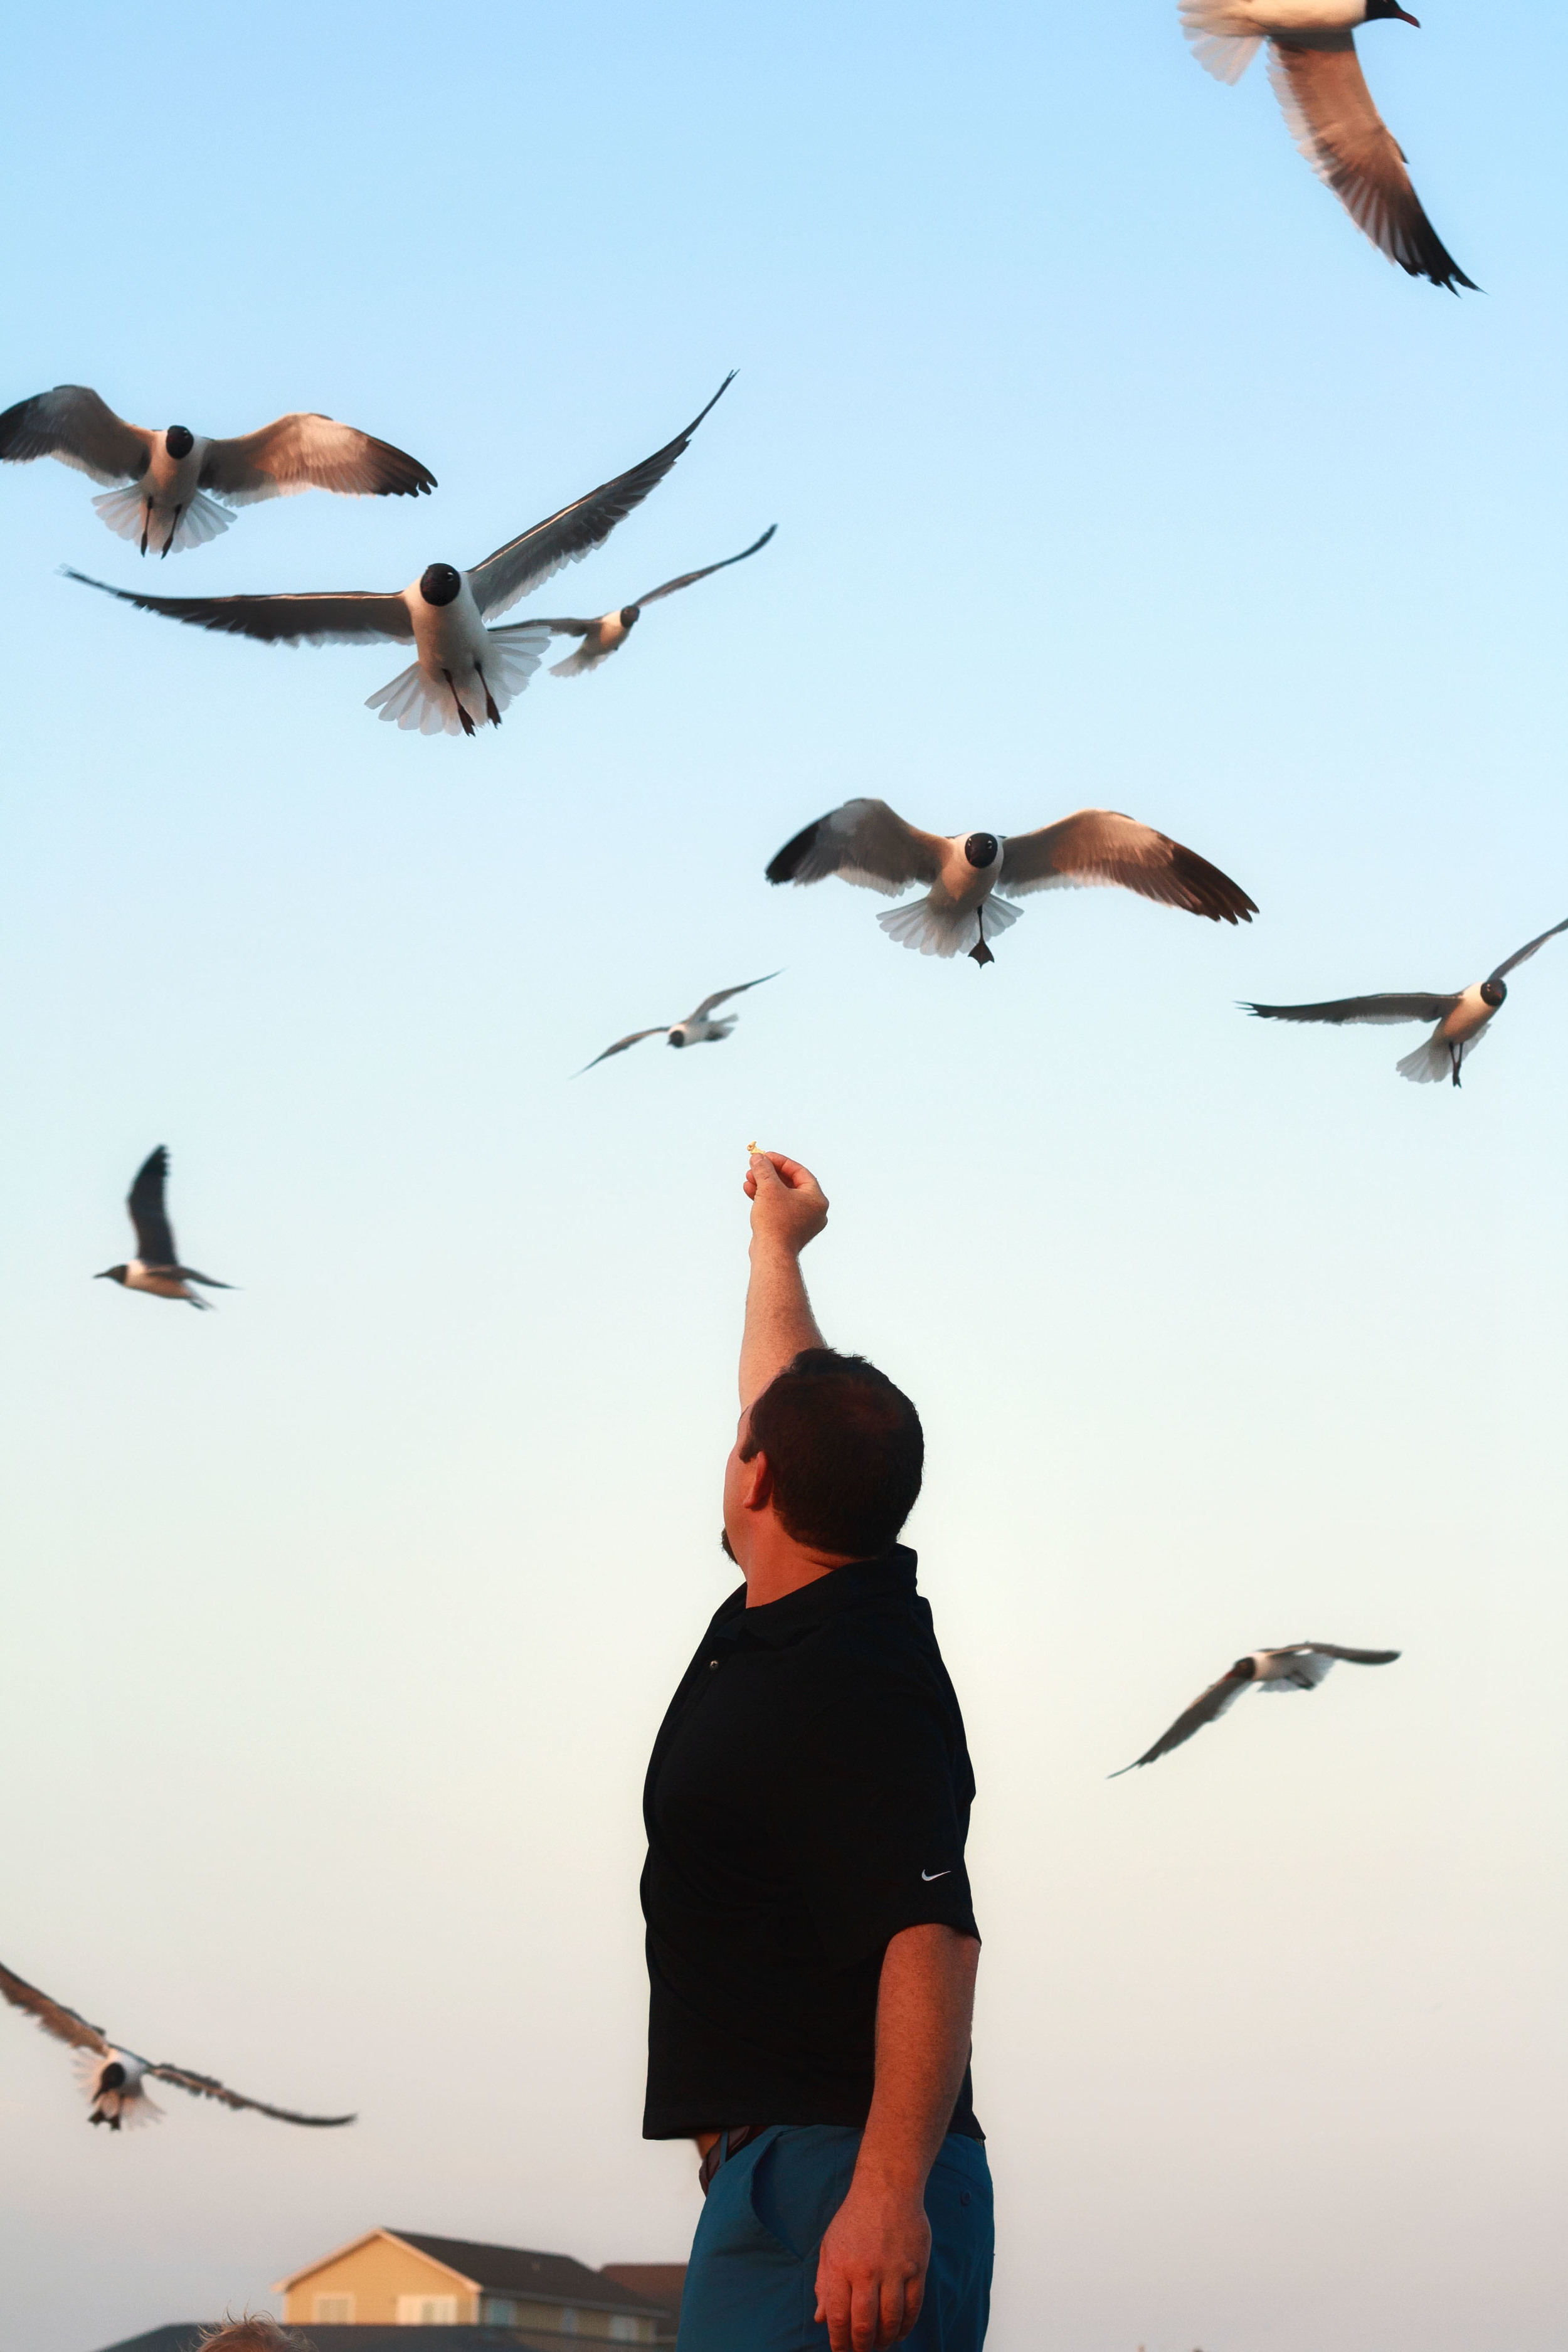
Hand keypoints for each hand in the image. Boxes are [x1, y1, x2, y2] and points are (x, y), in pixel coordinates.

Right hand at [744, 1150, 827, 1256]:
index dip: (781, 1161)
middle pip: (790, 1184)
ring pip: (782, 1197)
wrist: (772, 1255)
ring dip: (765, 1185)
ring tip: (748, 1178)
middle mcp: (813, 1211)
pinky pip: (778, 1209)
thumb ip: (764, 1169)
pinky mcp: (789, 1231)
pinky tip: (749, 1190)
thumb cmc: (775, 1222)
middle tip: (755, 1166)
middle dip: (770, 1174)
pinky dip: (765, 1200)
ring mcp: (802, 1222)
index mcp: (817, 1199)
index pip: (799, 1172)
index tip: (765, 1156)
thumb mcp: (769, 1188)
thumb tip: (758, 1157)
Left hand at [813, 2170, 930, 2349]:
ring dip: (885, 2340)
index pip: (838, 2318)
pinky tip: (899, 2332)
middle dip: (861, 2347)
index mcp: (840, 2266)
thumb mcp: (829, 2245)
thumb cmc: (854, 2217)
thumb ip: (824, 2283)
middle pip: (864, 2325)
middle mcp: (866, 2270)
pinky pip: (913, 2306)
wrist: (886, 2187)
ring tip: (881, 2345)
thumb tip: (820, 2318)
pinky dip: (906, 2325)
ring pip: (890, 2320)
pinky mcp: (916, 2266)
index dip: (839, 2343)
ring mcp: (893, 2269)